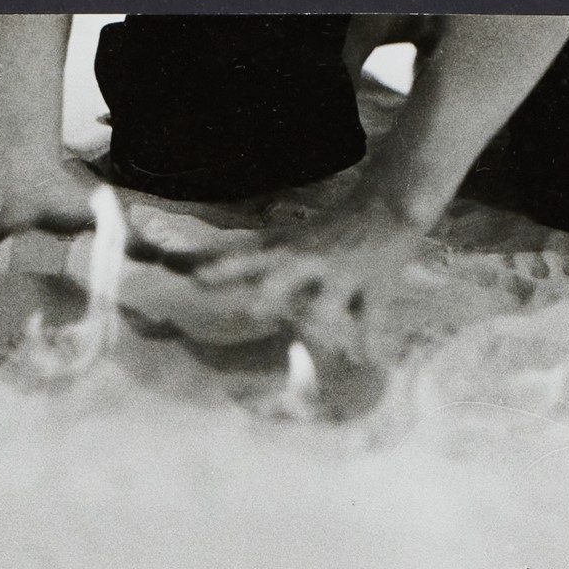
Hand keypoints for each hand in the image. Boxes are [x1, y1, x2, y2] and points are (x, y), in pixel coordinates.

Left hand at [160, 191, 423, 417]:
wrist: (385, 207)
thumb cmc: (323, 233)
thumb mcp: (282, 240)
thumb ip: (239, 257)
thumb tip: (183, 266)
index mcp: (285, 251)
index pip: (247, 259)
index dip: (223, 270)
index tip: (198, 281)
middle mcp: (310, 262)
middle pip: (285, 278)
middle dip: (270, 293)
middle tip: (252, 310)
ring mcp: (343, 275)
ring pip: (329, 302)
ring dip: (321, 319)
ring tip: (318, 341)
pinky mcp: (375, 286)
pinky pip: (372, 318)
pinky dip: (370, 340)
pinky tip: (366, 361)